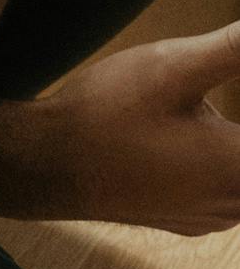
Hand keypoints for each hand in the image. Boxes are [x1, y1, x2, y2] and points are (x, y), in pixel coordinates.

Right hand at [0, 22, 239, 234]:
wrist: (46, 165)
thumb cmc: (106, 114)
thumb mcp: (173, 66)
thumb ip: (234, 48)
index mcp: (238, 166)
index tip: (221, 88)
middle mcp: (234, 202)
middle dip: (238, 130)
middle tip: (206, 102)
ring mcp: (212, 217)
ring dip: (234, 153)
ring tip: (215, 123)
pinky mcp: (189, 220)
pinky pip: (231, 198)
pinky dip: (228, 172)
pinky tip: (209, 142)